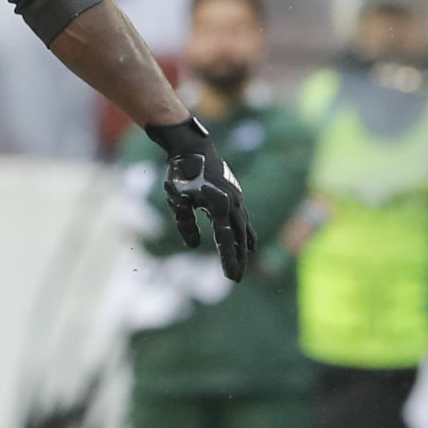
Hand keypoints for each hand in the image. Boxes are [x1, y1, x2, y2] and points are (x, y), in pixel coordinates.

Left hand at [146, 118, 255, 280]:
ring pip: (244, 229)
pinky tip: (251, 246)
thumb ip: (186, 224)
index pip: (225, 239)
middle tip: (237, 279)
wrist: (192, 149)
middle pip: (239, 237)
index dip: (229, 259)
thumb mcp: (177, 200)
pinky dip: (247, 233)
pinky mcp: (235, 196)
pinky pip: (244, 219)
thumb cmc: (181, 174)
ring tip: (244, 266)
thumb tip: (195, 245)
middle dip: (239, 259)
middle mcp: (232, 203)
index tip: (231, 277)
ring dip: (243, 249)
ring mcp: (236, 199)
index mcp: (218, 205)